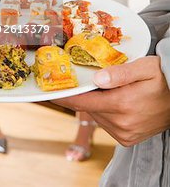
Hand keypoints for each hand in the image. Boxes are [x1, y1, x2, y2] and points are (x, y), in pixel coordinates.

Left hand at [53, 57, 169, 145]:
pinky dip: (103, 111)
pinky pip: (105, 123)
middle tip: (80, 80)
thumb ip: (120, 73)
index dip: (64, 97)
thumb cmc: (162, 78)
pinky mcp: (127, 138)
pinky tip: (112, 100)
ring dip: (94, 103)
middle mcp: (121, 123)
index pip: (83, 102)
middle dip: (82, 95)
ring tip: (104, 88)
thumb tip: (97, 79)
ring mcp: (125, 133)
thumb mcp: (144, 67)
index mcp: (122, 104)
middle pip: (88, 108)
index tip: (48, 93)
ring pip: (96, 116)